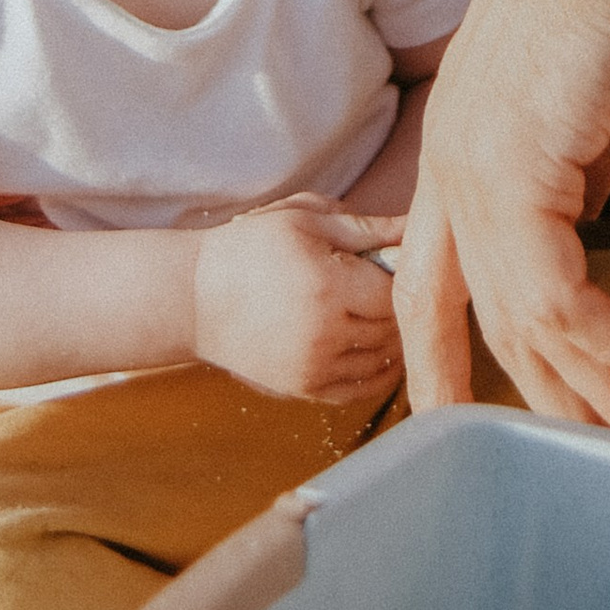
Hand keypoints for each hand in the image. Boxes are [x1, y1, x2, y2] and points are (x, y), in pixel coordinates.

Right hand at [193, 200, 403, 405]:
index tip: (397, 263)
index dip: (403, 277)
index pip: (394, 292)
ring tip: (384, 312)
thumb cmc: (249, 248)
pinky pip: (359, 389)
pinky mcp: (303, 389)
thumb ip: (365, 227)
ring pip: (382, 360)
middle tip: (395, 285)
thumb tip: (415, 227)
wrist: (195, 298)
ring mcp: (314, 367)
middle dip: (399, 306)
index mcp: (326, 286)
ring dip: (393, 338)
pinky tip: (379, 349)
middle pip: (391, 327)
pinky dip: (378, 372)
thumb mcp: (303, 220)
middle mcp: (324, 334)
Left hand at [395, 0, 609, 436]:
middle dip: (550, 398)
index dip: (450, 358)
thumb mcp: (600, 91)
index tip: (482, 420)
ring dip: (596, 387)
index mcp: (461, 135)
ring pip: (521, 322)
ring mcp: (476, 161)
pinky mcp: (517, 164)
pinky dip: (607, 339)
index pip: (432, 277)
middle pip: (476, 320)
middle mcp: (451, 154)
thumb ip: (581, 158)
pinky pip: (554, 295)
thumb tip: (589, 212)